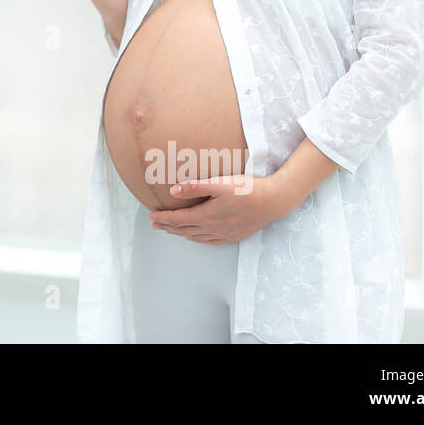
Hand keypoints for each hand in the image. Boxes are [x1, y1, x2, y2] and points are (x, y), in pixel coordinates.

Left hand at [147, 173, 284, 243]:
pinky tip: (196, 237)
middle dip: (168, 227)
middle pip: (184, 230)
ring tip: (171, 230)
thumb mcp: (219, 183)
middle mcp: (213, 229)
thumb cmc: (246, 189)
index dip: (163, 218)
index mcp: (206, 216)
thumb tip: (172, 191)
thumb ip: (195, 187)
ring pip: (196, 237)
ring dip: (181, 233)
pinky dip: (198, 239)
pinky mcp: (234, 236)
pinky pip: (210, 241)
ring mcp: (224, 234)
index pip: (178, 220)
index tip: (151, 216)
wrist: (272, 201)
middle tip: (155, 225)